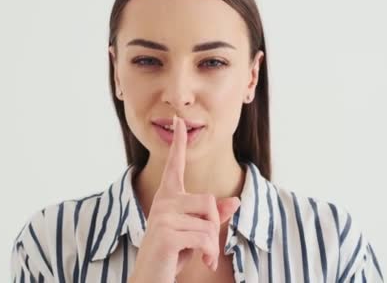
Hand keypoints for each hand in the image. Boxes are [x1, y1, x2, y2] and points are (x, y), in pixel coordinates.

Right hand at [128, 115, 240, 282]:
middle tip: (206, 247)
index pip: (175, 165)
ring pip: (209, 221)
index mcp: (168, 198)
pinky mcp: (167, 234)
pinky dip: (210, 254)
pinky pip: (205, 238)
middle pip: (208, 201)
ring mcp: (163, 217)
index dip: (179, 143)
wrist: (150, 279)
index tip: (178, 121)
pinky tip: (203, 262)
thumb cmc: (172, 256)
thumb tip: (236, 202)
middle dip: (214, 227)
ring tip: (204, 256)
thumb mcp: (195, 233)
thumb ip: (213, 216)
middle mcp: (163, 202)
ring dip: (212, 244)